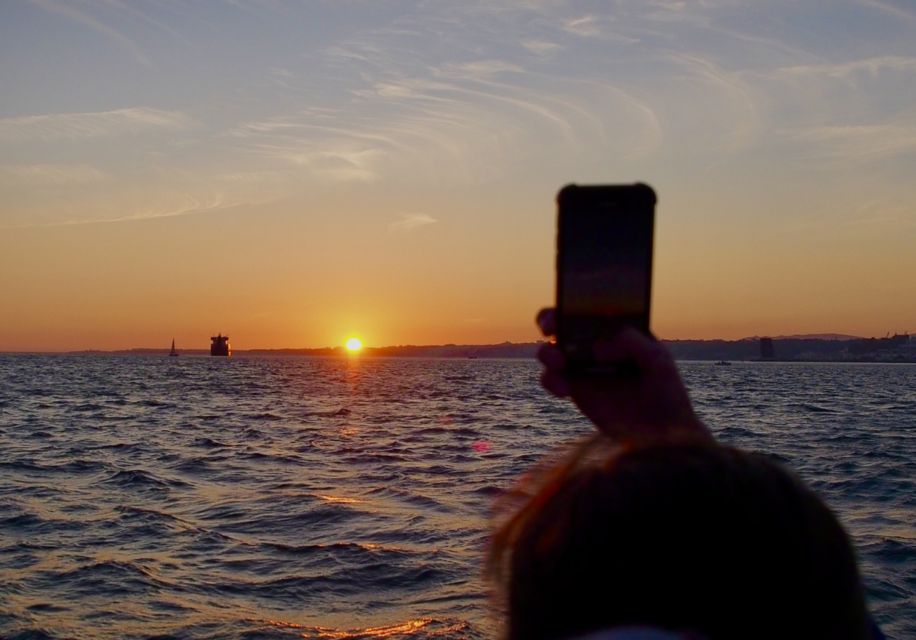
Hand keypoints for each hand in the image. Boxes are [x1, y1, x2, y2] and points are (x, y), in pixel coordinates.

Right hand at [536, 308, 710, 441]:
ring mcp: (583, 366)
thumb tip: (603, 342)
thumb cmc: (666, 393)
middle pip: (563, 324)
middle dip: (550, 320)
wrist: (660, 433)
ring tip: (559, 361)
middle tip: (550, 327)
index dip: (575, 300)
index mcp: (617, 328)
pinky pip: (552, 379)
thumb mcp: (659, 363)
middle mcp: (596, 342)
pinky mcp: (574, 389)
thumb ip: (636, 345)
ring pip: (552, 351)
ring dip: (548, 352)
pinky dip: (550, 380)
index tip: (569, 305)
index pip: (592, 306)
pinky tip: (564, 388)